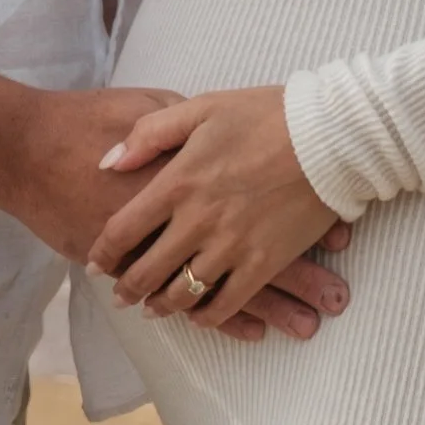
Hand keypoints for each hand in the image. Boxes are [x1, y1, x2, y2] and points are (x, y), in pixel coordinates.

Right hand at [0, 57, 348, 342]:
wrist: (29, 150)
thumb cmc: (89, 120)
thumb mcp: (151, 106)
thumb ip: (192, 126)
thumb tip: (230, 137)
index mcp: (195, 175)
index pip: (262, 204)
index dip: (302, 224)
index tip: (342, 240)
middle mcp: (185, 218)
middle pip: (255, 254)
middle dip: (300, 280)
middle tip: (339, 299)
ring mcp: (160, 249)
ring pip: (226, 286)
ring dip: (271, 307)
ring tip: (309, 325)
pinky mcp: (136, 269)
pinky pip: (186, 300)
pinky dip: (221, 318)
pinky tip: (252, 329)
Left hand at [86, 86, 340, 331]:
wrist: (329, 134)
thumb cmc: (264, 114)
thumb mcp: (201, 107)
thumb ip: (149, 134)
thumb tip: (108, 162)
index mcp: (179, 180)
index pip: (124, 229)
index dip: (103, 252)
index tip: (95, 263)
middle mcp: (199, 220)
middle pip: (147, 269)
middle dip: (127, 287)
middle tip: (119, 295)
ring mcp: (232, 245)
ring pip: (183, 292)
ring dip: (162, 305)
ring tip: (152, 308)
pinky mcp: (264, 262)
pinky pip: (227, 303)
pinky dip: (207, 316)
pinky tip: (199, 316)